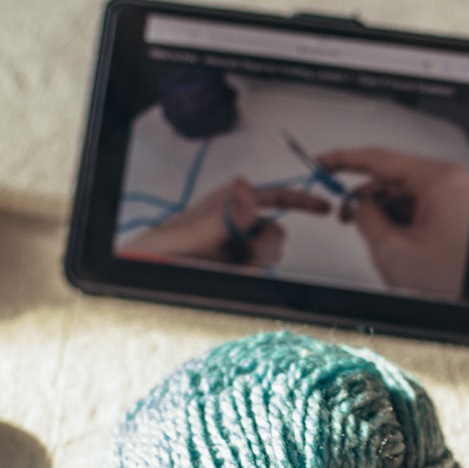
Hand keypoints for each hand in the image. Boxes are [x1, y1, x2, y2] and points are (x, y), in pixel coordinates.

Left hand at [120, 177, 328, 268]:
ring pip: (267, 256)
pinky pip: (256, 273)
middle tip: (243, 259)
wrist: (145, 274)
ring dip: (253, 267)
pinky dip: (248, 277)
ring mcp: (234, 245)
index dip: (301, 200)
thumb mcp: (194, 232)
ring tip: (228, 271)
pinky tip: (229, 277)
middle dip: (263, 250)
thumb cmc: (160, 249)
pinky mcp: (232, 266)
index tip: (323, 207)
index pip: (274, 195)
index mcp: (227, 203)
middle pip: (275, 234)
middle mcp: (234, 222)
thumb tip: (247, 190)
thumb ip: (225, 216)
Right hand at [317, 147, 468, 295]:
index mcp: (438, 181)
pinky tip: (394, 243)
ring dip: (384, 216)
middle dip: (365, 198)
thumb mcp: (393, 251)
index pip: (380, 159)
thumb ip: (366, 220)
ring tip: (377, 241)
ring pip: (405, 197)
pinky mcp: (457, 215)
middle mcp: (451, 184)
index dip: (344, 160)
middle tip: (343, 215)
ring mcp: (456, 199)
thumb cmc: (456, 282)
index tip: (324, 163)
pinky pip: (420, 210)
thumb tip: (356, 207)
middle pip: (393, 179)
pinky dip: (401, 224)